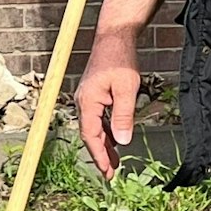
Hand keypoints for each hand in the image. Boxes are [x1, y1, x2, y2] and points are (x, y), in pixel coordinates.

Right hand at [75, 34, 142, 174]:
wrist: (114, 36)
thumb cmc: (120, 58)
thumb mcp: (127, 88)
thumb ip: (123, 116)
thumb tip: (123, 142)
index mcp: (88, 102)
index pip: (91, 136)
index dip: (99, 156)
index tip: (107, 172)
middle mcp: (83, 101)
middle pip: (90, 135)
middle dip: (100, 155)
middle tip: (110, 174)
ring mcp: (88, 98)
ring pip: (94, 128)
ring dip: (104, 145)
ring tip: (114, 163)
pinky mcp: (94, 94)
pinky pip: (98, 118)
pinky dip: (106, 131)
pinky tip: (115, 140)